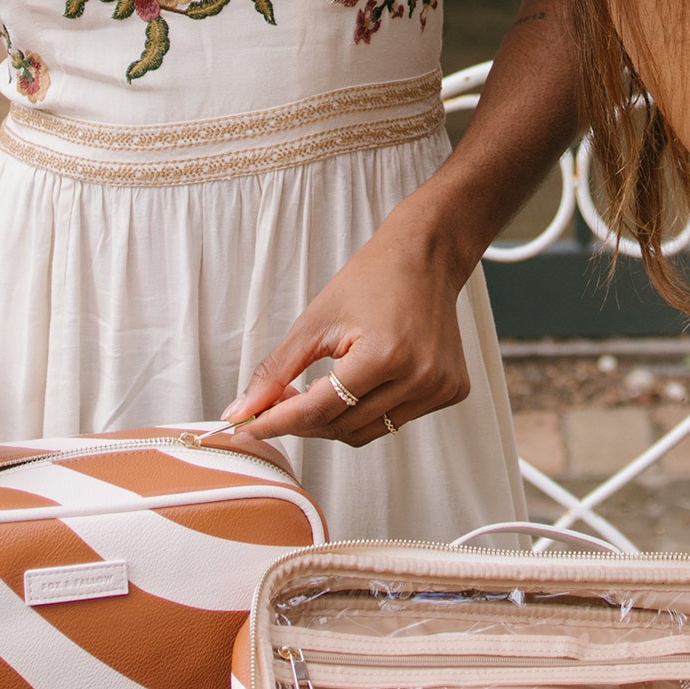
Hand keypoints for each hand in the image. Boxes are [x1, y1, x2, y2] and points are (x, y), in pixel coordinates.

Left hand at [219, 218, 473, 444]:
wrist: (426, 257)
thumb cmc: (373, 278)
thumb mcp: (315, 321)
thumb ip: (276, 371)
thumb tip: (239, 411)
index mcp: (386, 355)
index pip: (320, 409)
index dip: (278, 421)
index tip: (247, 426)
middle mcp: (419, 377)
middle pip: (343, 427)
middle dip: (303, 421)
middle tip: (279, 402)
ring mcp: (439, 388)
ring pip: (367, 432)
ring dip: (334, 420)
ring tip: (316, 390)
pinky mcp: (450, 392)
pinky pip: (395, 421)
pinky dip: (367, 411)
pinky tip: (360, 384)